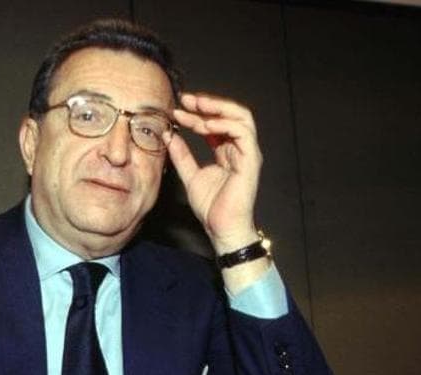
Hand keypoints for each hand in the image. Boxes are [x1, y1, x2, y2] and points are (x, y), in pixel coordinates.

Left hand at [166, 92, 262, 253]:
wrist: (222, 228)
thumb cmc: (211, 207)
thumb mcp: (189, 175)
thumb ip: (181, 155)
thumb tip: (169, 136)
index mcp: (226, 151)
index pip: (214, 124)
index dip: (196, 114)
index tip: (177, 109)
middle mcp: (239, 149)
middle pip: (230, 114)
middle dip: (208, 103)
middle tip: (187, 99)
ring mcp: (247, 153)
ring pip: (241, 117)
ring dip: (217, 108)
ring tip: (197, 106)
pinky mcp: (251, 160)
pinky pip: (243, 133)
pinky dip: (225, 124)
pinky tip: (206, 124)